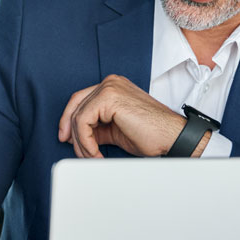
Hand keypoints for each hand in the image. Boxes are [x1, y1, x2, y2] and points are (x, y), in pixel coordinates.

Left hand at [57, 74, 191, 157]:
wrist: (172, 137)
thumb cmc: (151, 135)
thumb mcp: (115, 131)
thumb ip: (96, 128)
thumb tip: (76, 137)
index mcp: (113, 87)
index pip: (81, 100)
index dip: (70, 120)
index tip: (68, 139)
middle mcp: (111, 83)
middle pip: (76, 104)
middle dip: (70, 130)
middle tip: (72, 149)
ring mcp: (110, 87)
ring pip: (79, 115)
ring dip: (81, 141)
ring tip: (91, 156)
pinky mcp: (109, 97)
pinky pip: (84, 121)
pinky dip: (85, 141)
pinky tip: (95, 152)